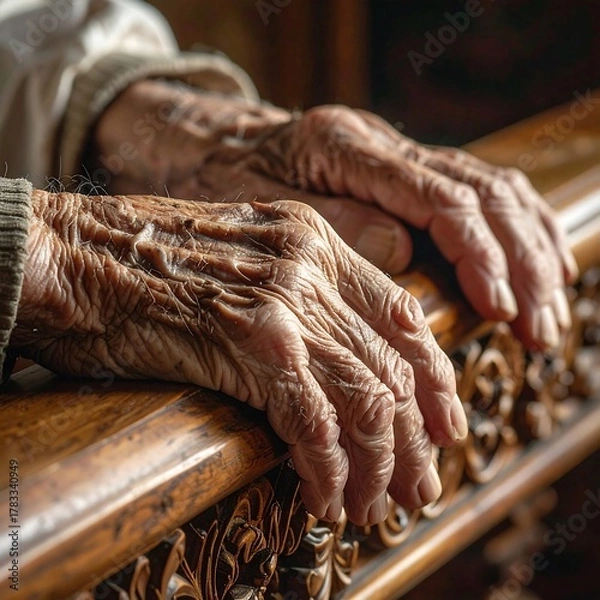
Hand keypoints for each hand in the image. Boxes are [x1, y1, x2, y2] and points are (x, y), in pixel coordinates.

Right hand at [14, 190, 465, 524]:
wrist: (73, 253)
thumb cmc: (147, 264)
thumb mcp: (244, 258)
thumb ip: (301, 295)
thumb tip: (344, 359)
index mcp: (315, 242)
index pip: (404, 317)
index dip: (435, 379)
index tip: (444, 426)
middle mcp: (310, 266)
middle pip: (393, 367)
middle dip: (416, 438)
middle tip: (419, 486)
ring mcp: (281, 301)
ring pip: (366, 400)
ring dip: (378, 465)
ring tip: (375, 505)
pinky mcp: (247, 342)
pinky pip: (312, 422)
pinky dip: (328, 469)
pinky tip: (325, 498)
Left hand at [92, 81, 577, 350]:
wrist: (213, 144)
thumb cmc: (223, 178)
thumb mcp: (253, 205)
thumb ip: (328, 226)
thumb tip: (403, 251)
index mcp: (344, 145)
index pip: (438, 198)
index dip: (477, 255)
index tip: (500, 308)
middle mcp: (382, 142)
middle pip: (480, 193)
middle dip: (519, 262)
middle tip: (538, 327)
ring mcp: (397, 154)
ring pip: (490, 189)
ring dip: (529, 250)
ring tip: (547, 312)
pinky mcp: (403, 175)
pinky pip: (476, 192)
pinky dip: (513, 231)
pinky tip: (535, 266)